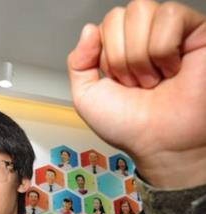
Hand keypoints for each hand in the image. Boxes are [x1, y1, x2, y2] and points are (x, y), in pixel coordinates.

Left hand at [68, 0, 205, 188]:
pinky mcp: (196, 31)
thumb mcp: (86, 97)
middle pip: (118, 16)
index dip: (106, 57)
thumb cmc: (129, 125)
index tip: (119, 83)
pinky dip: (163, 50)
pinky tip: (171, 69)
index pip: (103, 25)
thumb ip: (78, 63)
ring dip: (140, 56)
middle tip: (136, 84)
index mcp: (119, 48)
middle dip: (120, 58)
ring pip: (141, 12)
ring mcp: (170, 31)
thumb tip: (89, 29)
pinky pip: (169, 15)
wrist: (159, 143)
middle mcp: (143, 37)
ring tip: (153, 79)